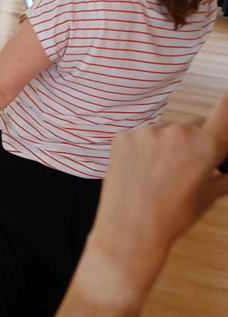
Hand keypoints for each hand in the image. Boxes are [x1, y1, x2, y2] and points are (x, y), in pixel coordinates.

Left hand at [71, 94, 227, 305]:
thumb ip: (223, 174)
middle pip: (193, 126)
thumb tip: (225, 167)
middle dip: (193, 141)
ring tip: (155, 175)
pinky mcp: (123, 135)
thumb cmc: (173, 216)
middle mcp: (178, 132)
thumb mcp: (210, 196)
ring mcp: (148, 132)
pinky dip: (141, 149)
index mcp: (206, 146)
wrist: (130, 229)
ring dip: (164, 146)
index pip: (224, 111)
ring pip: (164, 132)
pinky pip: (140, 137)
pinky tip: (138, 171)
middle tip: (182, 169)